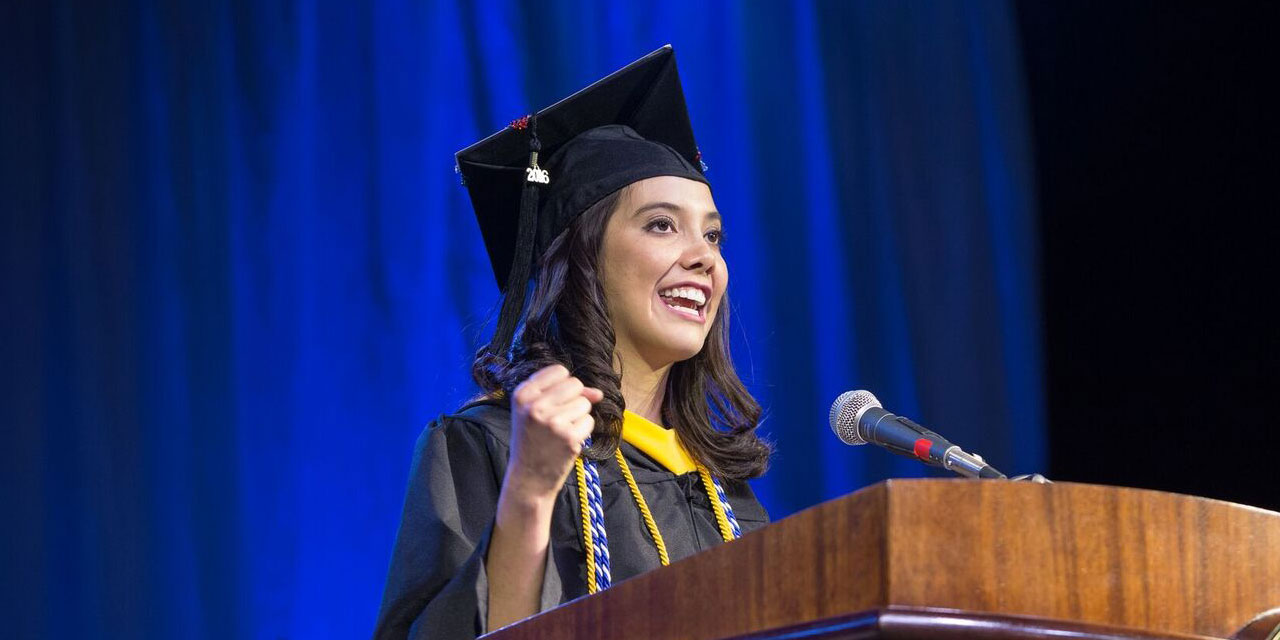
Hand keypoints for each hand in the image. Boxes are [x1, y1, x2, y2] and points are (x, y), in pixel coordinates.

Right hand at [504, 364, 603, 502]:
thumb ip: (563, 394)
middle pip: (575, 384)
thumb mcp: (535, 412)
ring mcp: (552, 422)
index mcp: (522, 395)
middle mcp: (535, 406)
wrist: (528, 478)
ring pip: (585, 403)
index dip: (564, 385)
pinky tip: (567, 441)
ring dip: (579, 416)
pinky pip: (589, 421)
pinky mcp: (569, 437)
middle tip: (559, 419)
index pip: (559, 371)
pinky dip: (583, 431)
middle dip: (574, 399)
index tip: (554, 402)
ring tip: (560, 432)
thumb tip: (598, 393)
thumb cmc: (532, 441)